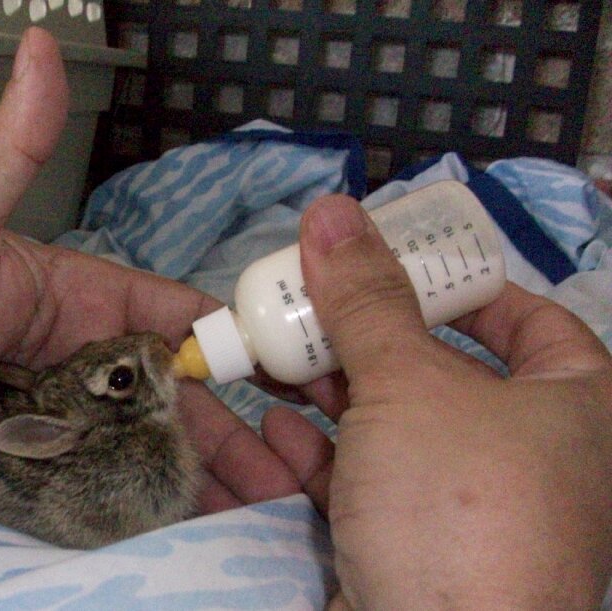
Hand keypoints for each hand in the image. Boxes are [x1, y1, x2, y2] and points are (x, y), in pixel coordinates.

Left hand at [0, 28, 295, 509]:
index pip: (168, 317)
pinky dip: (136, 500)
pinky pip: (95, 480)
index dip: (226, 346)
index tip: (284, 384)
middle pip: (166, 394)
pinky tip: (178, 527)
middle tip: (277, 477)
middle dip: (223, 432)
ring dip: (189, 474)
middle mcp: (72, 354)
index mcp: (73, 296)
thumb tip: (41, 48)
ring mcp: (53, 413)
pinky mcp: (30, 460)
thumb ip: (7, 150)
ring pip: (137, 443)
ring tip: (246, 512)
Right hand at [262, 196, 611, 607]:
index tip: (389, 265)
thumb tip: (332, 208)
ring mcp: (467, 512)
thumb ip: (366, 298)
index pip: (530, 320)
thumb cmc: (456, 501)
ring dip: (328, 392)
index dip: (459, 284)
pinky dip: (320, 453)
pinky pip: (366, 486)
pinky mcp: (413, 553)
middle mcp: (531, 458)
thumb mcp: (410, 383)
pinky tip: (274, 425)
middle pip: (441, 373)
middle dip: (363, 338)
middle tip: (304, 304)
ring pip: (393, 431)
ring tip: (270, 354)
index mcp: (574, 407)